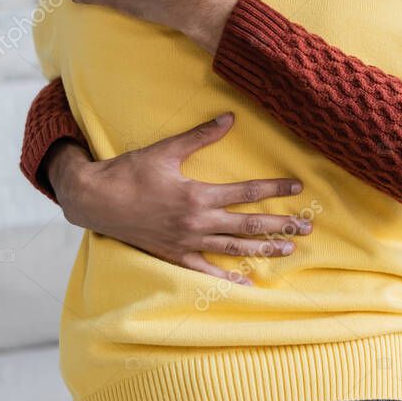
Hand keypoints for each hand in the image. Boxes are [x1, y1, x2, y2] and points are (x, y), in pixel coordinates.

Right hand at [48, 113, 310, 283]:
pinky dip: (227, 278)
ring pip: (233, 249)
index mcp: (197, 195)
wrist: (93, 199)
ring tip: (290, 249)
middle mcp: (196, 222)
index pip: (247, 193)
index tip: (298, 188)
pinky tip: (248, 284)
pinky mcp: (174, 255)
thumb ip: (201, 136)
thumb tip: (230, 117)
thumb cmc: (129, 172)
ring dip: (264, 250)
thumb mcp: (166, 150)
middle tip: (308, 226)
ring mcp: (186, 242)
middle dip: (281, 225)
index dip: (275, 190)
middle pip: (248, 225)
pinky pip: (205, 271)